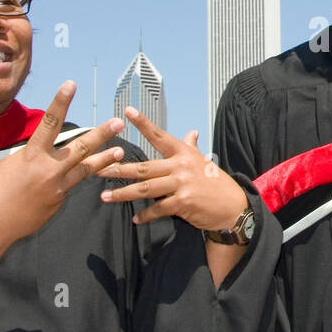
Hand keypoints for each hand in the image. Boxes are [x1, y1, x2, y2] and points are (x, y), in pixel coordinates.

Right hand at [0, 81, 124, 282]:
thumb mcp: (10, 164)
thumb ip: (32, 156)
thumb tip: (43, 154)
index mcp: (31, 155)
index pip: (49, 122)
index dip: (61, 102)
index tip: (71, 85)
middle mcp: (49, 169)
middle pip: (81, 147)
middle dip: (101, 134)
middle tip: (118, 122)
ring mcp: (57, 187)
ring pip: (85, 169)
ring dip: (104, 159)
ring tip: (119, 151)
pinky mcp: (58, 202)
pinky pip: (70, 186)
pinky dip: (73, 180)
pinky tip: (69, 180)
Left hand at [96, 107, 247, 232]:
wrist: (233, 206)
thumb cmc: (215, 182)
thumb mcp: (203, 161)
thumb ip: (191, 147)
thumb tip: (191, 132)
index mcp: (183, 153)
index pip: (159, 136)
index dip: (143, 124)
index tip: (127, 112)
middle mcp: (181, 166)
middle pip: (144, 167)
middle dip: (119, 169)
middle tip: (99, 169)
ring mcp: (182, 184)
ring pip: (146, 188)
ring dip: (123, 194)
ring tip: (105, 196)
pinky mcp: (183, 203)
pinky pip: (158, 209)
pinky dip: (146, 215)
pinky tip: (135, 219)